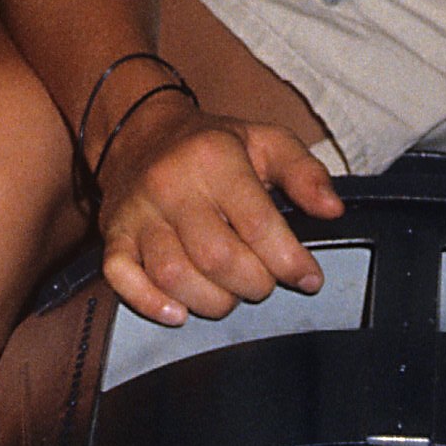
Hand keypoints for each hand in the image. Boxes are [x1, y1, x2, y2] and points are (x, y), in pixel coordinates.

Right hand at [94, 100, 343, 324]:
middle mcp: (171, 186)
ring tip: (230, 294)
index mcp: (214, 159)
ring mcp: (138, 214)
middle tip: (265, 282)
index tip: (310, 278)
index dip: (290, 261)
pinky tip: (180, 312)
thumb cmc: (212, 145)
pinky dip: (150, 304)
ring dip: (212, 301)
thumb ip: (305, 173)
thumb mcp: (266, 141)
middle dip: (253, 283)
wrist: (141, 133)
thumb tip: (332, 210)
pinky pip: (122, 278)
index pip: (258, 224)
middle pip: (217, 257)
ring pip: (174, 275)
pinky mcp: (113, 235)